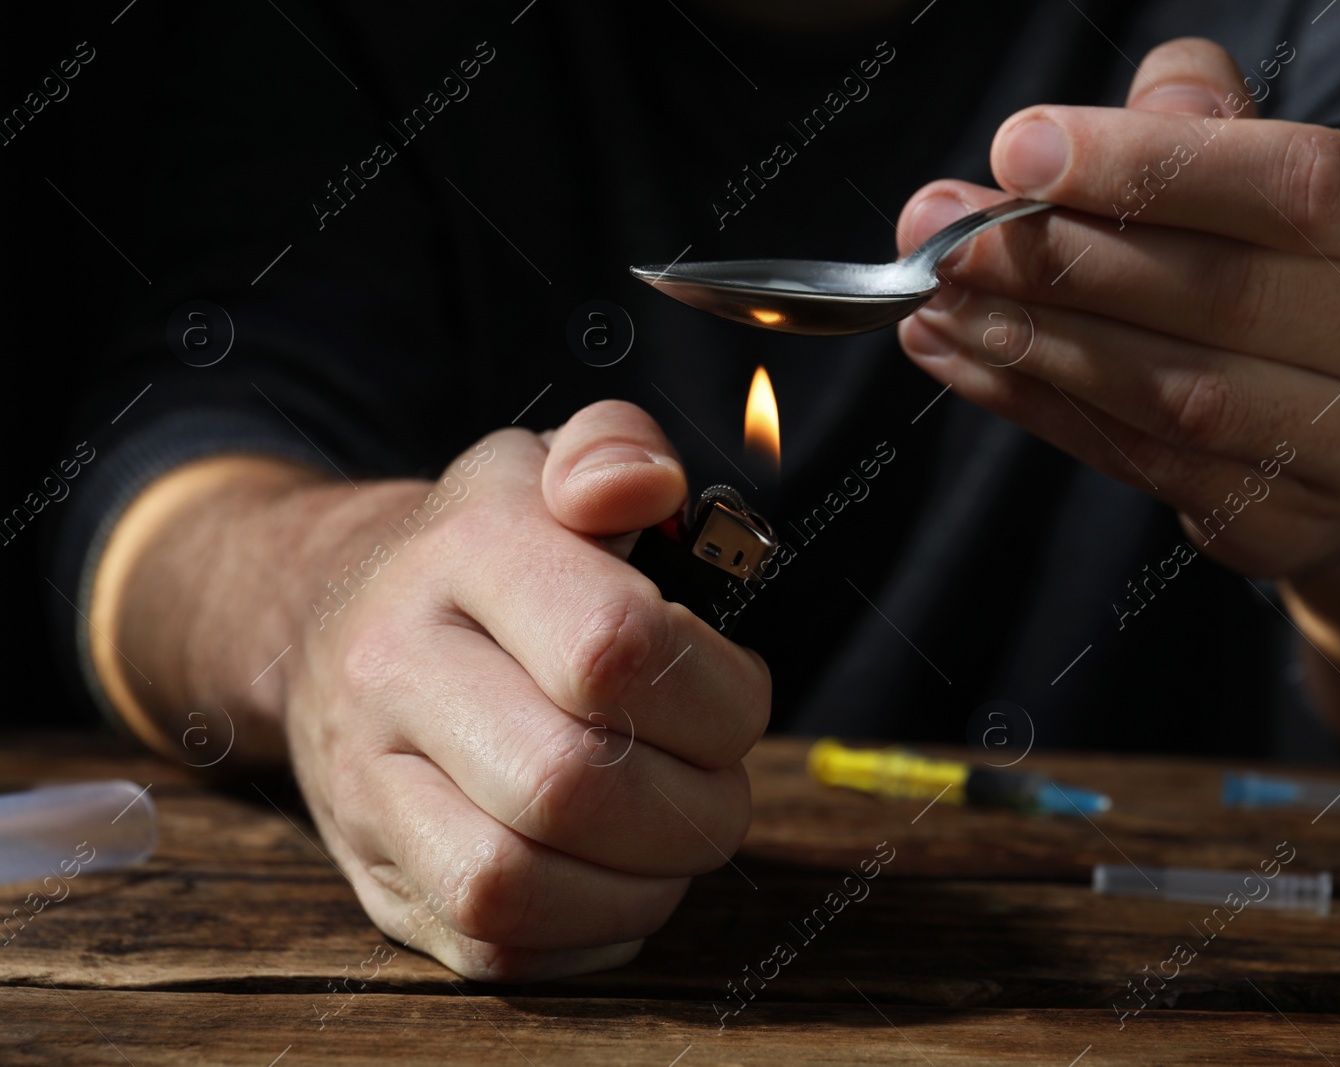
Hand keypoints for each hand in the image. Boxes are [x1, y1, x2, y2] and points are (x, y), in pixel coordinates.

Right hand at [277, 402, 769, 978]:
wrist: (328, 619)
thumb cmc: (485, 552)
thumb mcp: (544, 467)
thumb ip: (615, 449)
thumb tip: (645, 486)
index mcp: (467, 552)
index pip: (612, 649)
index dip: (717, 693)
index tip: (734, 691)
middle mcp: (397, 667)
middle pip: (572, 783)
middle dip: (696, 803)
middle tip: (717, 779)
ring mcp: (369, 783)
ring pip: (516, 883)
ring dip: (646, 882)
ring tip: (674, 835)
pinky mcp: (375, 876)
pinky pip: (493, 945)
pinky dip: (592, 932)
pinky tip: (619, 879)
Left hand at [895, 38, 1339, 578]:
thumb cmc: (1289, 275)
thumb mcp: (1263, 174)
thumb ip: (1187, 126)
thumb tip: (1060, 142)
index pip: (1295, 183)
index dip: (1150, 166)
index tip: (1020, 150)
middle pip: (1222, 294)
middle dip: (1062, 259)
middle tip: (944, 232)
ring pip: (1174, 392)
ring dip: (1035, 341)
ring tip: (939, 298)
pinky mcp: (1281, 522)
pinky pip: (1137, 461)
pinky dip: (1034, 405)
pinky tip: (961, 357)